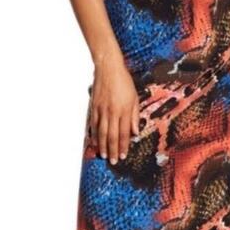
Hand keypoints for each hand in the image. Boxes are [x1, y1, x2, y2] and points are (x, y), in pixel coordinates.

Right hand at [90, 48, 139, 163]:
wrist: (108, 68)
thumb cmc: (123, 82)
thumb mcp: (135, 98)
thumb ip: (135, 116)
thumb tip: (135, 132)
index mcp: (124, 110)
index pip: (124, 133)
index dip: (124, 146)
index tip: (124, 155)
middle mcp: (112, 112)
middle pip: (112, 136)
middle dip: (113, 150)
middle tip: (114, 161)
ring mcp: (101, 110)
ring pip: (101, 132)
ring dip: (102, 146)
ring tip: (104, 156)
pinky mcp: (93, 107)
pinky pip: (93, 125)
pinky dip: (93, 135)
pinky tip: (94, 143)